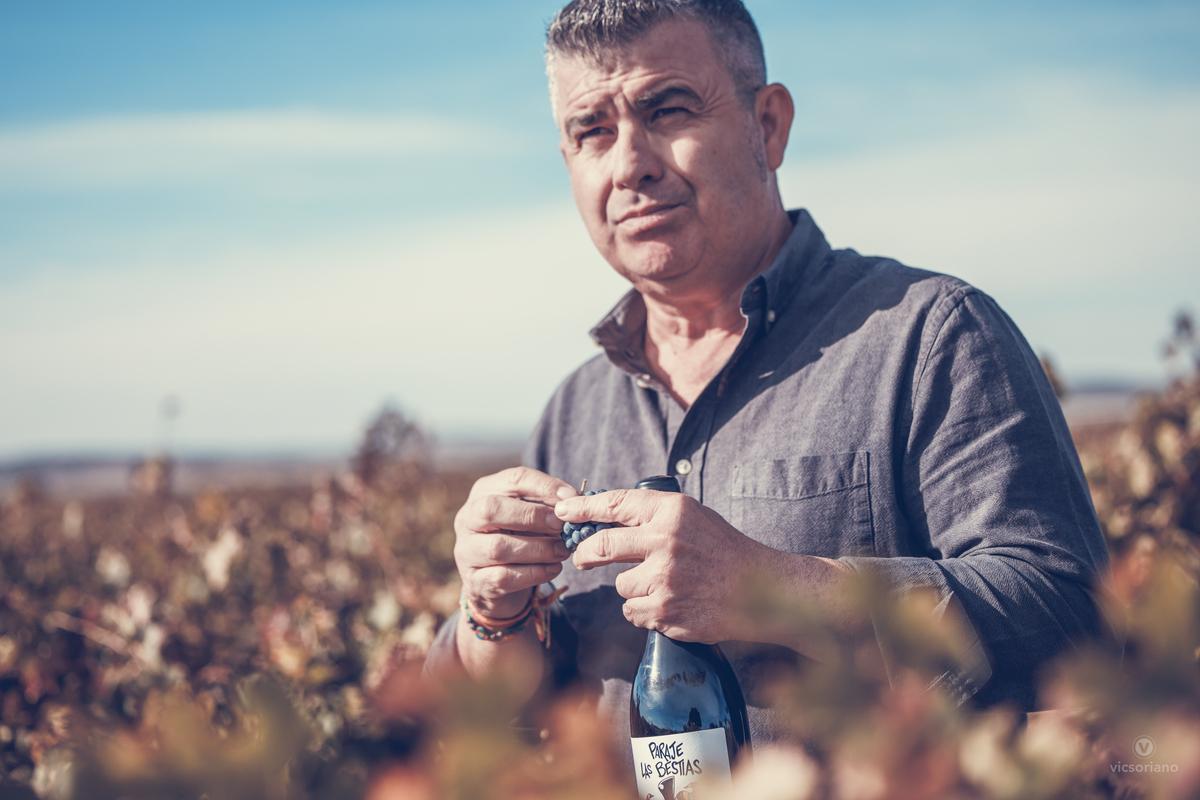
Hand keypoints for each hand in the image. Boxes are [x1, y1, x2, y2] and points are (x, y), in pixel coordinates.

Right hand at [454, 467, 575, 618]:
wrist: (496, 583)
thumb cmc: (519, 538)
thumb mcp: (531, 515)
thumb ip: (549, 505)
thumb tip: (575, 500)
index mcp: (485, 492)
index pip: (513, 479)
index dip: (545, 486)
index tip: (572, 498)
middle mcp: (467, 518)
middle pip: (492, 509)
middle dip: (532, 516)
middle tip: (561, 525)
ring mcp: (466, 550)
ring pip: (498, 547)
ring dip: (538, 549)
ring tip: (562, 551)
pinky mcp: (474, 581)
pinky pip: (502, 577)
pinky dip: (533, 573)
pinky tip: (553, 569)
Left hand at [554, 488, 769, 642]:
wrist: (762, 589)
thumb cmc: (723, 549)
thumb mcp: (691, 517)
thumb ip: (652, 515)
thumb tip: (603, 517)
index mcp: (671, 511)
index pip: (614, 505)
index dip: (583, 509)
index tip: (562, 512)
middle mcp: (665, 542)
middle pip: (601, 547)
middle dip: (586, 554)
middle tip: (583, 558)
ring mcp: (665, 579)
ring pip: (620, 585)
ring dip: (632, 588)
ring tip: (665, 585)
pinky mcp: (666, 611)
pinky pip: (633, 612)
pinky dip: (645, 611)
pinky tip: (672, 604)